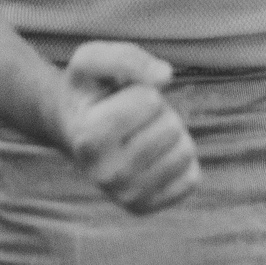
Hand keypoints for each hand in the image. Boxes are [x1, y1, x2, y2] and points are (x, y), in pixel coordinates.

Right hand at [57, 42, 199, 215]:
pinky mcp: (146, 207)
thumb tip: (165, 77)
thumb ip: (126, 57)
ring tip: (143, 134)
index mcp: (89, 138)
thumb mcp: (94, 59)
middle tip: (134, 118)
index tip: (121, 99)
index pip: (150, 101)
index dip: (144, 91)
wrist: (75, 129)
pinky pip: (190, 179)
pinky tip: (153, 156)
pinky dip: (180, 159)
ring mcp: (125, 196)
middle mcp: (104, 174)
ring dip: (171, 135)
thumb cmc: (91, 90)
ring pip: (184, 153)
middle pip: (170, 127)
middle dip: (159, 113)